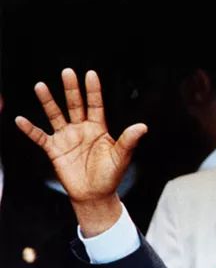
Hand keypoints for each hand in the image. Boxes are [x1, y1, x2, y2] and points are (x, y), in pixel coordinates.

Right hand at [15, 68, 146, 235]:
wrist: (95, 195)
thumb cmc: (110, 176)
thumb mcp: (121, 158)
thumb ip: (128, 141)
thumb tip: (143, 127)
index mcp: (98, 129)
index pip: (95, 105)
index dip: (93, 90)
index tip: (90, 74)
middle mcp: (81, 129)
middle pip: (74, 105)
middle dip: (71, 89)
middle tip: (67, 72)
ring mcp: (66, 138)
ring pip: (55, 115)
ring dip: (48, 102)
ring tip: (40, 86)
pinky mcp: (54, 150)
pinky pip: (40, 137)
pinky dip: (30, 129)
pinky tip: (20, 120)